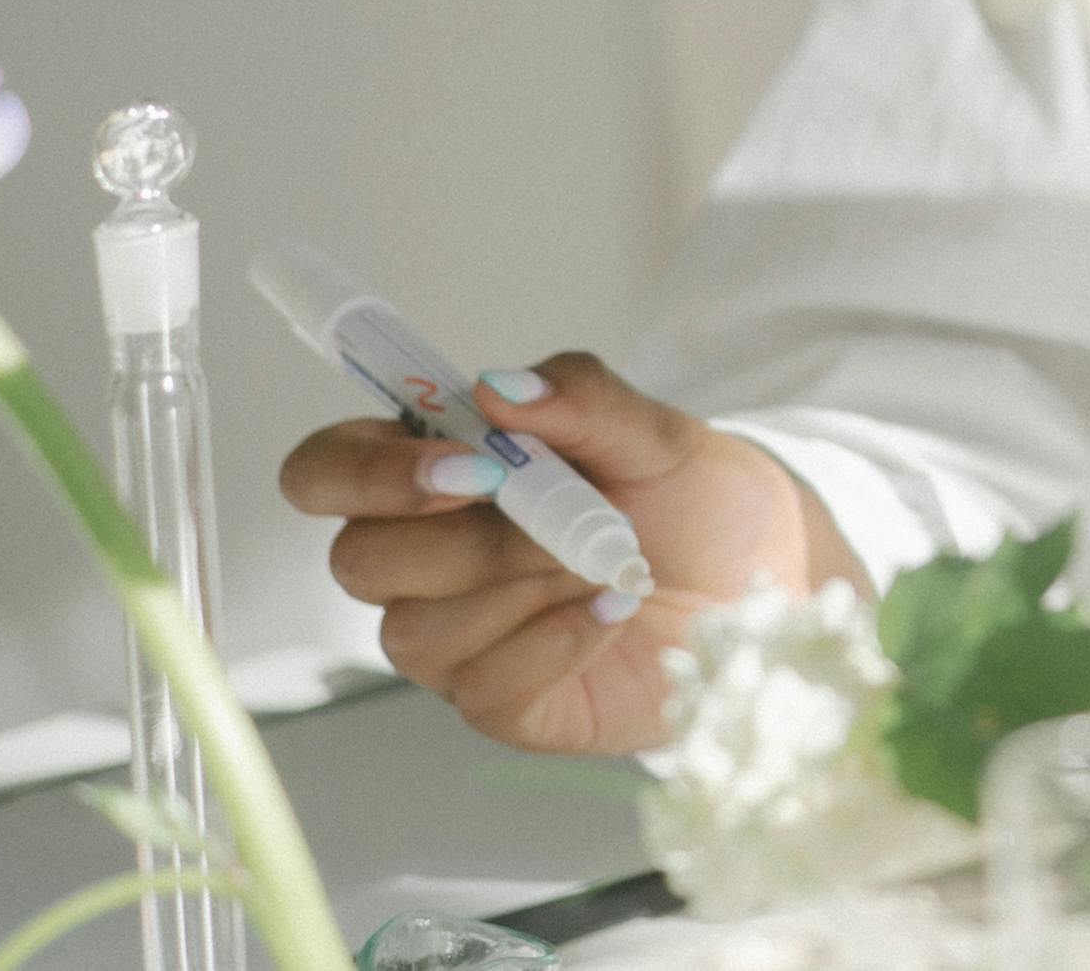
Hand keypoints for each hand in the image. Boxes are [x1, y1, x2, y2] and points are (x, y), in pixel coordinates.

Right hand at [279, 351, 857, 755]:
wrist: (765, 584)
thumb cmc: (697, 501)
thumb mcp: (659, 432)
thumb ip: (581, 399)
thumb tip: (497, 385)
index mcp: (437, 475)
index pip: (323, 471)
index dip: (363, 473)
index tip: (462, 467)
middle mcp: (423, 561)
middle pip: (357, 561)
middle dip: (470, 541)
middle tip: (568, 519)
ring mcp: (454, 641)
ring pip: (414, 631)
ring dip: (524, 588)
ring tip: (611, 563)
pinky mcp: (498, 704)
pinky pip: (484, 687)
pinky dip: (559, 641)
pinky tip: (614, 613)